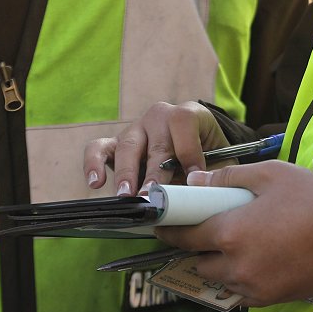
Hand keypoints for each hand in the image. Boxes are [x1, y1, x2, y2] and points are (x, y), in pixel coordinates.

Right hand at [83, 101, 227, 196]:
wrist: (194, 155)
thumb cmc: (209, 161)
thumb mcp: (219, 163)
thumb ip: (214, 176)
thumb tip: (203, 191)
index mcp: (188, 115)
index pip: (184, 122)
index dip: (188, 149)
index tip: (193, 177)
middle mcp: (159, 117)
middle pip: (156, 142)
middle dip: (154, 172)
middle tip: (152, 194)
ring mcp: (135, 129)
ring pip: (128, 146)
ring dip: (127, 173)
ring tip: (126, 195)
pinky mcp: (115, 144)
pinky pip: (98, 148)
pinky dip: (93, 163)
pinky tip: (96, 183)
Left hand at [156, 160, 312, 305]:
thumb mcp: (270, 174)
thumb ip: (227, 177)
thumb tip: (195, 182)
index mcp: (231, 232)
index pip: (185, 236)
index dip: (170, 230)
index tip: (162, 225)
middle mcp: (236, 265)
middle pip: (199, 261)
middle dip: (199, 247)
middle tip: (210, 231)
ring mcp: (253, 286)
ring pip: (218, 279)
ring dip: (219, 264)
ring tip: (236, 245)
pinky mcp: (270, 299)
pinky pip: (240, 293)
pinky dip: (239, 280)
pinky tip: (254, 262)